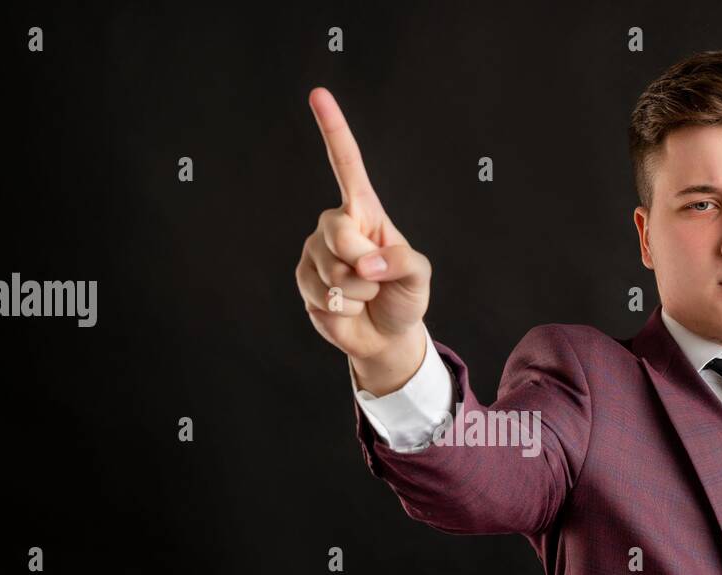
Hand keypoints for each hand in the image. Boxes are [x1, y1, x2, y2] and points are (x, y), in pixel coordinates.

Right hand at [297, 87, 431, 390]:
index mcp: (364, 210)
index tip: (318, 93)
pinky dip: (343, 307)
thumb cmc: (403, 297)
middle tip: (375, 279)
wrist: (385, 334)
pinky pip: (323, 294)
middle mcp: (335, 225)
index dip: (333, 129)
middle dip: (364, 264)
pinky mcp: (303, 280)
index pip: (346, 164)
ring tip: (365, 293)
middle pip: (341, 233)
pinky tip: (348, 306)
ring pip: (333, 270)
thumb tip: (365, 263)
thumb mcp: (418, 275)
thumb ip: (401, 262)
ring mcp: (315, 252)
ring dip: (357, 291)